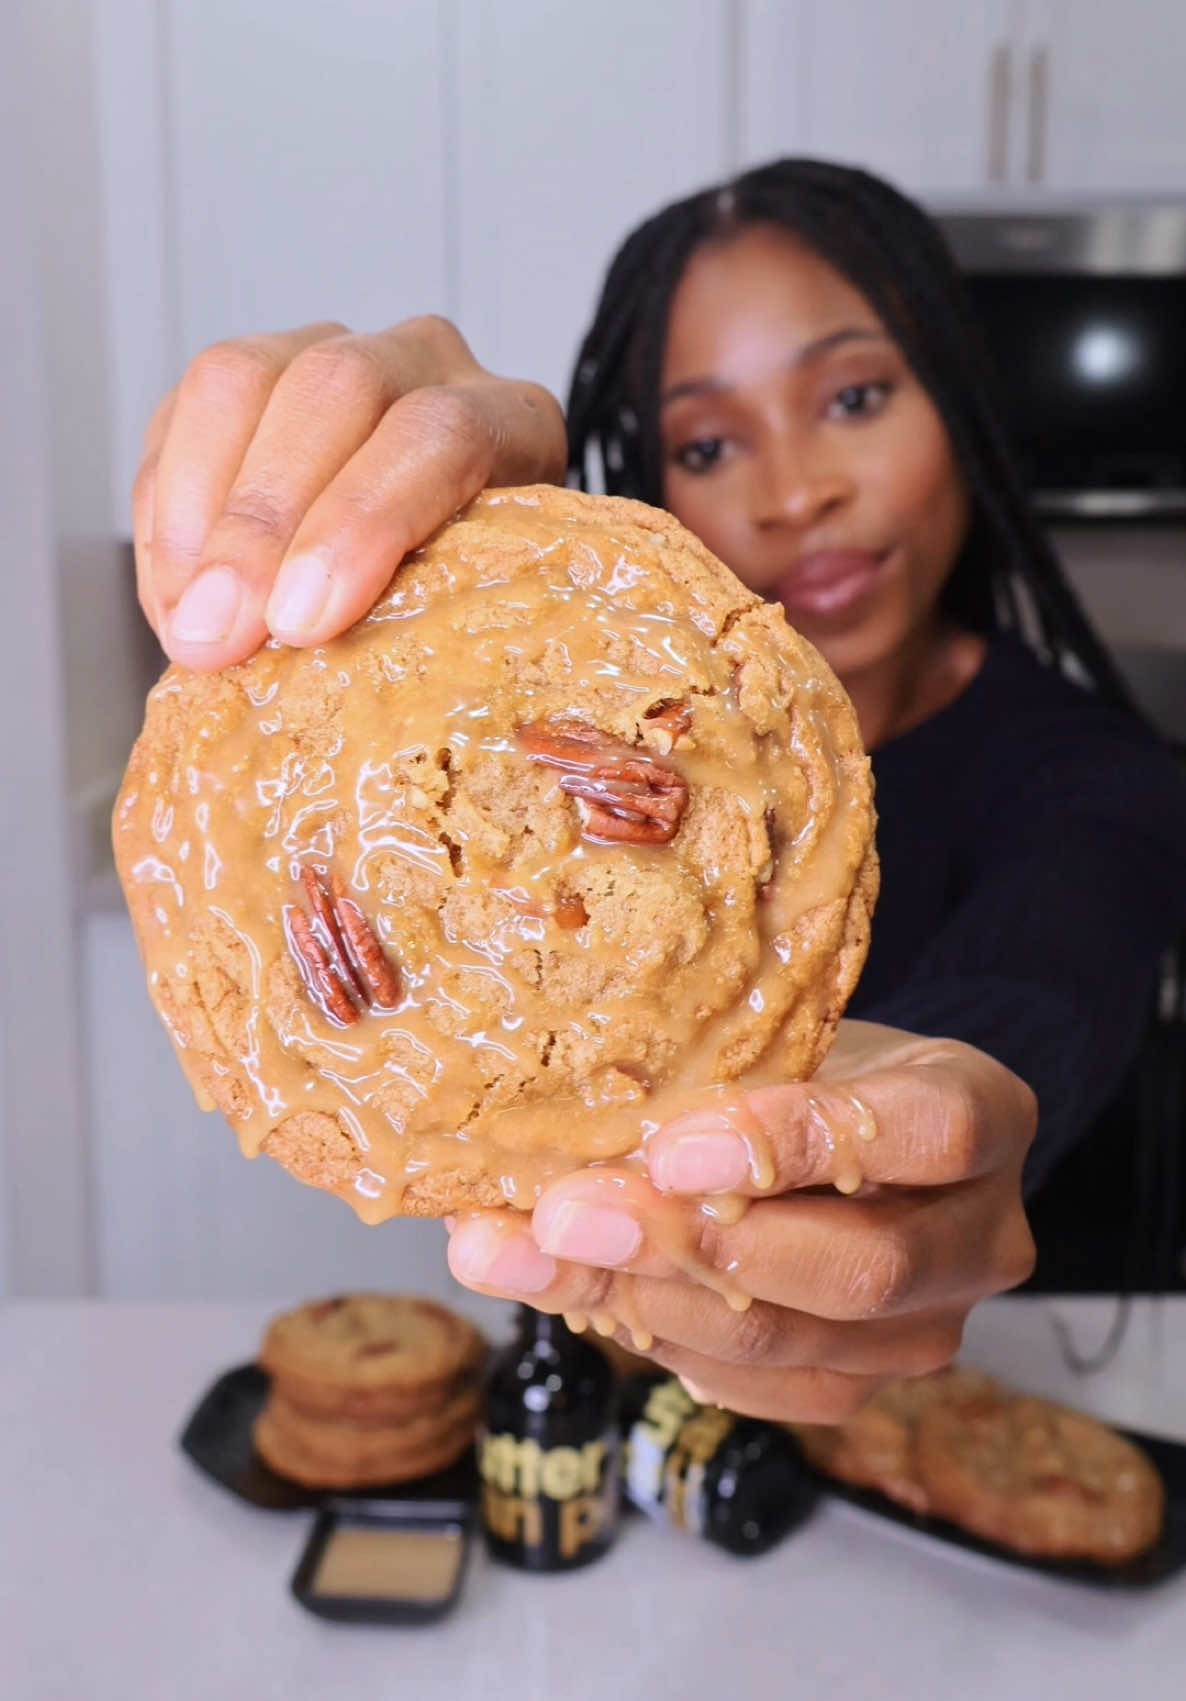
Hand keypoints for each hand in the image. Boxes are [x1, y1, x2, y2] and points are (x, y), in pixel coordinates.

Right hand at [134, 317, 566, 671]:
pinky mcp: (250, 374)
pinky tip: (175, 597)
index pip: (439, 436)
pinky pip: (183, 412)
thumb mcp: (480, 619)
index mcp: (509, 419)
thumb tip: (354, 697)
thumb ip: (437, 625)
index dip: (362, 522)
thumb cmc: (471, 609)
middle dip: (263, 522)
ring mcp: (329, 352)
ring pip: (242, 382)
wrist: (444, 570)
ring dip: (200, 516)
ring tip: (188, 625)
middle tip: (222, 633)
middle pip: (332, 391)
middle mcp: (425, 364)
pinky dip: (167, 512)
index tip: (301, 621)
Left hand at [446, 1022, 1037, 1422]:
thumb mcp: (781, 1038)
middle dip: (693, 1245)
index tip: (670, 1149)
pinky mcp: (863, 1387)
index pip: (928, 1135)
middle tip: (568, 1215)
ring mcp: (931, 1327)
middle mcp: (982, 1237)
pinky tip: (572, 1291)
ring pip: (794, 1341)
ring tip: (524, 1255)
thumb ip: (717, 1078)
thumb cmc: (809, 1063)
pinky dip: (655, 1342)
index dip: (798, 1144)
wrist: (840, 1127)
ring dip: (643, 1301)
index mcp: (983, 1113)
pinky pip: (757, 1390)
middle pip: (859, 1269)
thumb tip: (560, 1113)